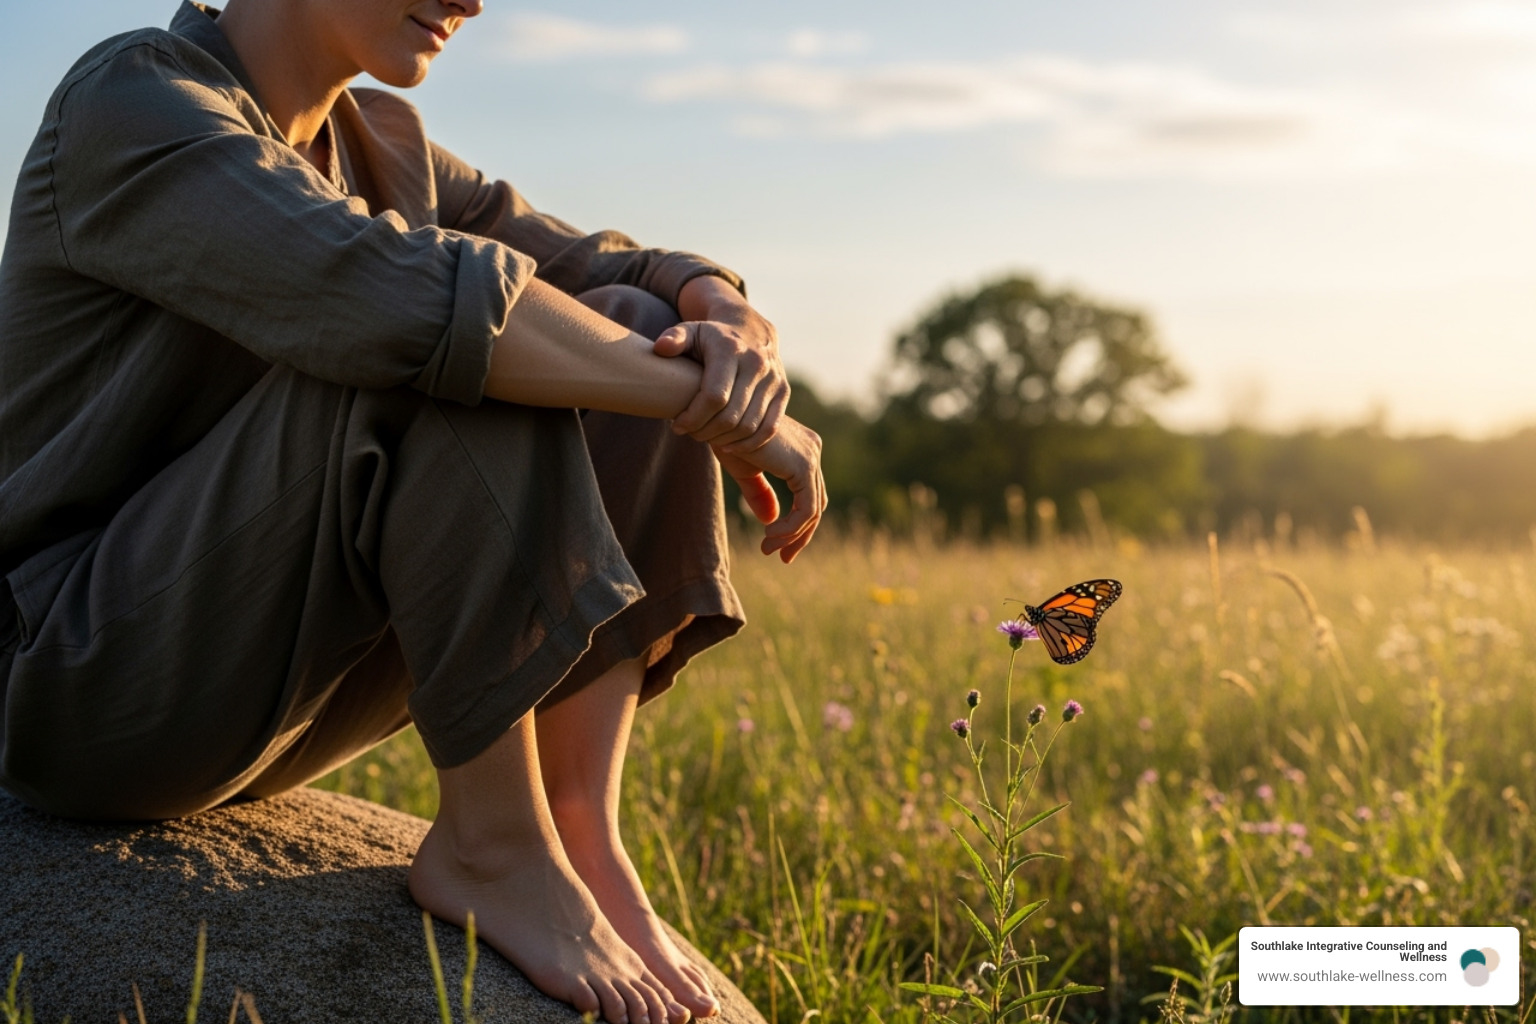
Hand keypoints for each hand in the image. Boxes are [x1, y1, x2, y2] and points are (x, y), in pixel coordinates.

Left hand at [654, 276, 788, 453]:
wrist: (751, 330)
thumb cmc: (711, 337)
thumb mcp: (690, 331)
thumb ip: (673, 338)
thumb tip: (662, 348)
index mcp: (731, 350)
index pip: (714, 396)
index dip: (694, 417)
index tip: (677, 425)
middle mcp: (756, 364)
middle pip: (730, 416)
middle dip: (705, 432)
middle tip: (690, 433)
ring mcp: (773, 379)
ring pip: (749, 426)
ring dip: (724, 440)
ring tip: (706, 437)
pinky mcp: (783, 392)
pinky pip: (768, 428)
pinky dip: (748, 444)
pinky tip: (728, 445)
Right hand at [712, 416, 825, 562]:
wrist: (717, 415)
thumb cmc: (724, 434)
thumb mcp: (744, 470)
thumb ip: (760, 493)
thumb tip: (772, 520)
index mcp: (800, 448)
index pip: (808, 493)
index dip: (796, 523)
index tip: (774, 544)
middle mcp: (812, 449)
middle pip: (816, 503)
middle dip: (799, 535)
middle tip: (782, 557)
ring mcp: (811, 456)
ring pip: (813, 509)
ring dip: (792, 535)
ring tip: (769, 548)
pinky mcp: (804, 466)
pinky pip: (806, 508)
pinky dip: (791, 527)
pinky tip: (770, 536)